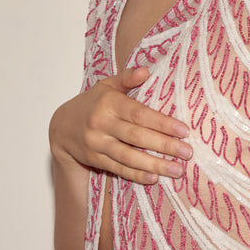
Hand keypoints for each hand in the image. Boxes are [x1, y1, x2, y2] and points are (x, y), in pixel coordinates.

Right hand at [48, 66, 191, 184]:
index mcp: (108, 103)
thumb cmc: (93, 103)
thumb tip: (145, 71)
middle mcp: (101, 123)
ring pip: (128, 157)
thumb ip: (127, 78)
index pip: (139, 114)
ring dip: (154, 165)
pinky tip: (154, 178)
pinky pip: (118, 169)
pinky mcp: (95, 160)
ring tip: (177, 170)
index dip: (162, 123)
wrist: (62, 127)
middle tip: (187, 153)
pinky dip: (136, 175)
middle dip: (164, 146)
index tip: (184, 131)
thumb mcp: (106, 85)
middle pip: (136, 137)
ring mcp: (97, 144)